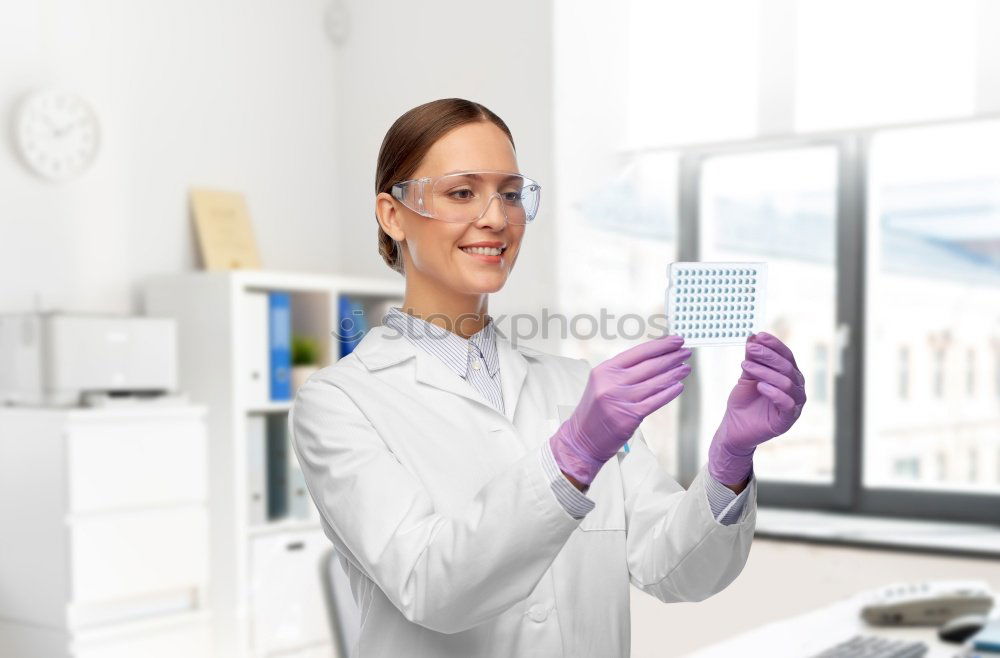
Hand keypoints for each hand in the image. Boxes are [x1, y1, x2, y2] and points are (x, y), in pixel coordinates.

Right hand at [550, 334, 691, 485]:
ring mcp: (621, 399)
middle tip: (686, 352)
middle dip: (671, 357)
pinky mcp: (630, 416)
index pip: (638, 352)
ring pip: (655, 382)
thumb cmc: (595, 410)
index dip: (660, 345)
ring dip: (674, 374)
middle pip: (650, 365)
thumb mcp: (602, 383)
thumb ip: (623, 371)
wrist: (582, 439)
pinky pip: (655, 401)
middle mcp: (612, 383)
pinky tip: (679, 386)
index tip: (676, 340)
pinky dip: (669, 393)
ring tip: (686, 368)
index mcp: (605, 370)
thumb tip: (654, 358)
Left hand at [708, 332, 806, 484]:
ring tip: (746, 366)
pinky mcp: (787, 420)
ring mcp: (794, 404)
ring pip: (786, 383)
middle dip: (767, 355)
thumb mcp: (747, 375)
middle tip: (750, 349)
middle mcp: (796, 388)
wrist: (734, 427)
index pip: (786, 355)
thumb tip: (753, 336)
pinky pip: (787, 404)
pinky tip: (760, 386)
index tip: (758, 335)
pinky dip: (774, 392)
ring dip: (765, 372)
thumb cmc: (743, 401)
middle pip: (787, 367)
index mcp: (788, 375)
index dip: (774, 344)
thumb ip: (752, 358)